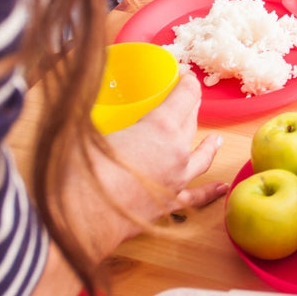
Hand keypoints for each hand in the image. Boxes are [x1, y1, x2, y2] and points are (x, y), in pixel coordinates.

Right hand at [61, 71, 226, 260]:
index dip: (187, 84)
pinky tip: (221, 189)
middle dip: (190, 109)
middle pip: (190, 124)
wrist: (80, 220)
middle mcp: (176, 153)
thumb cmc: (80, 171)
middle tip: (190, 100)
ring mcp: (176, 181)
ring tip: (216, 140)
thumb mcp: (84, 130)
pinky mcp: (168, 205)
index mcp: (160, 127)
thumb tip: (76, 94)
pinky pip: (195, 196)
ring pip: (199, 158)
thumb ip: (87, 111)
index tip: (186, 76)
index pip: (184, 97)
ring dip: (207, 146)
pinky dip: (209, 192)